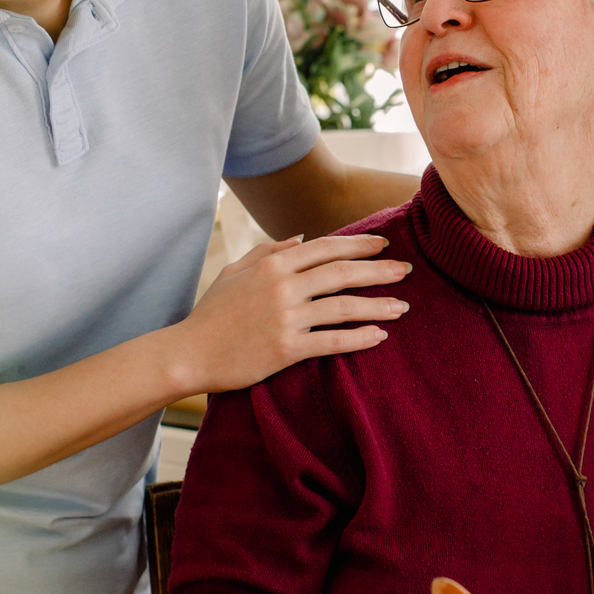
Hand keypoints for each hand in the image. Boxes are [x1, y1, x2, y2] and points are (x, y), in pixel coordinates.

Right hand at [170, 234, 411, 392]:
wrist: (188, 353)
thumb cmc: (211, 314)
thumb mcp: (234, 272)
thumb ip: (269, 252)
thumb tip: (302, 239)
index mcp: (273, 264)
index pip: (326, 248)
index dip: (359, 245)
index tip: (383, 245)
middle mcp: (283, 286)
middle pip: (343, 273)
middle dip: (379, 270)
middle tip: (405, 271)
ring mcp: (287, 318)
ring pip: (344, 307)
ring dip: (378, 306)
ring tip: (402, 307)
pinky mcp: (287, 349)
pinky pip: (332, 342)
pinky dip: (359, 338)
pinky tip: (379, 336)